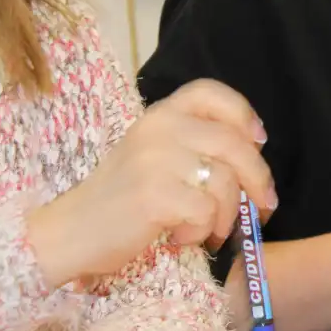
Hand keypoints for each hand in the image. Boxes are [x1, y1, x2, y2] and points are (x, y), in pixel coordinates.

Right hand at [27, 79, 274, 286]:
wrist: (68, 233)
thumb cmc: (119, 200)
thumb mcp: (152, 155)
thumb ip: (193, 144)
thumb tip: (254, 153)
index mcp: (159, 114)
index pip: (210, 93)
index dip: (243, 114)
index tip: (258, 141)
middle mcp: (158, 128)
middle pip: (235, 144)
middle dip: (258, 180)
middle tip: (262, 207)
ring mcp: (155, 160)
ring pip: (226, 182)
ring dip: (228, 216)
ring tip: (210, 231)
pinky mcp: (154, 195)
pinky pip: (206, 212)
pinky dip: (201, 232)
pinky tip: (180, 238)